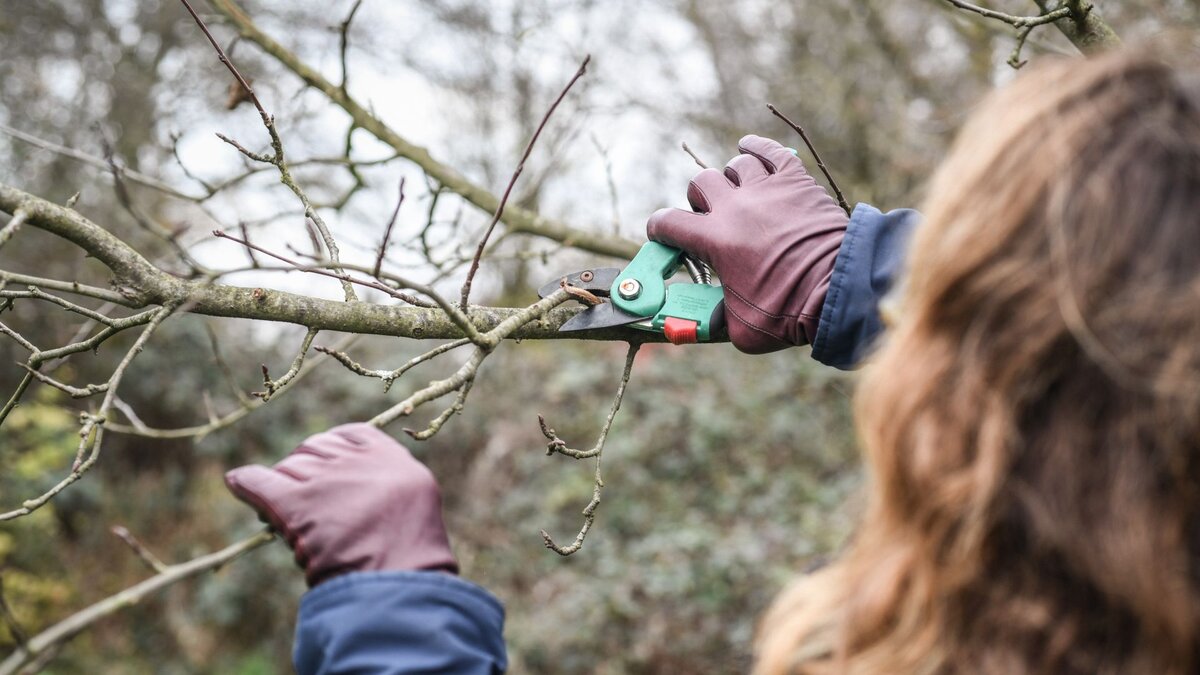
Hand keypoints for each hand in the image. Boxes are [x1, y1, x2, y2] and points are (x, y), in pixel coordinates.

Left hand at [224, 423, 456, 586]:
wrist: (396, 579)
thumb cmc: (412, 554)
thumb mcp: (415, 502)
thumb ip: (384, 484)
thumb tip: (354, 490)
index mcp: (387, 456)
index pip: (347, 435)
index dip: (331, 450)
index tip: (326, 468)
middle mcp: (353, 461)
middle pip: (313, 450)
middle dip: (305, 470)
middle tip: (304, 502)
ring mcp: (323, 479)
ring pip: (288, 469)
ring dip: (282, 488)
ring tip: (283, 518)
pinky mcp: (295, 503)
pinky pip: (261, 483)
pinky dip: (247, 483)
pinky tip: (237, 481)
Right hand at [647, 135, 848, 352]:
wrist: (839, 290)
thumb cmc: (789, 313)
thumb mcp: (741, 330)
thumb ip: (715, 320)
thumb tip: (701, 323)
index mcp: (714, 240)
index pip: (668, 222)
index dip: (660, 229)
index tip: (664, 235)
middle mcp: (735, 207)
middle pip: (700, 183)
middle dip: (700, 199)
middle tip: (711, 218)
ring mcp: (766, 189)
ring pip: (735, 165)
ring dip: (732, 179)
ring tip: (740, 194)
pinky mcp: (796, 182)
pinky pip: (771, 151)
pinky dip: (758, 148)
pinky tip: (751, 150)